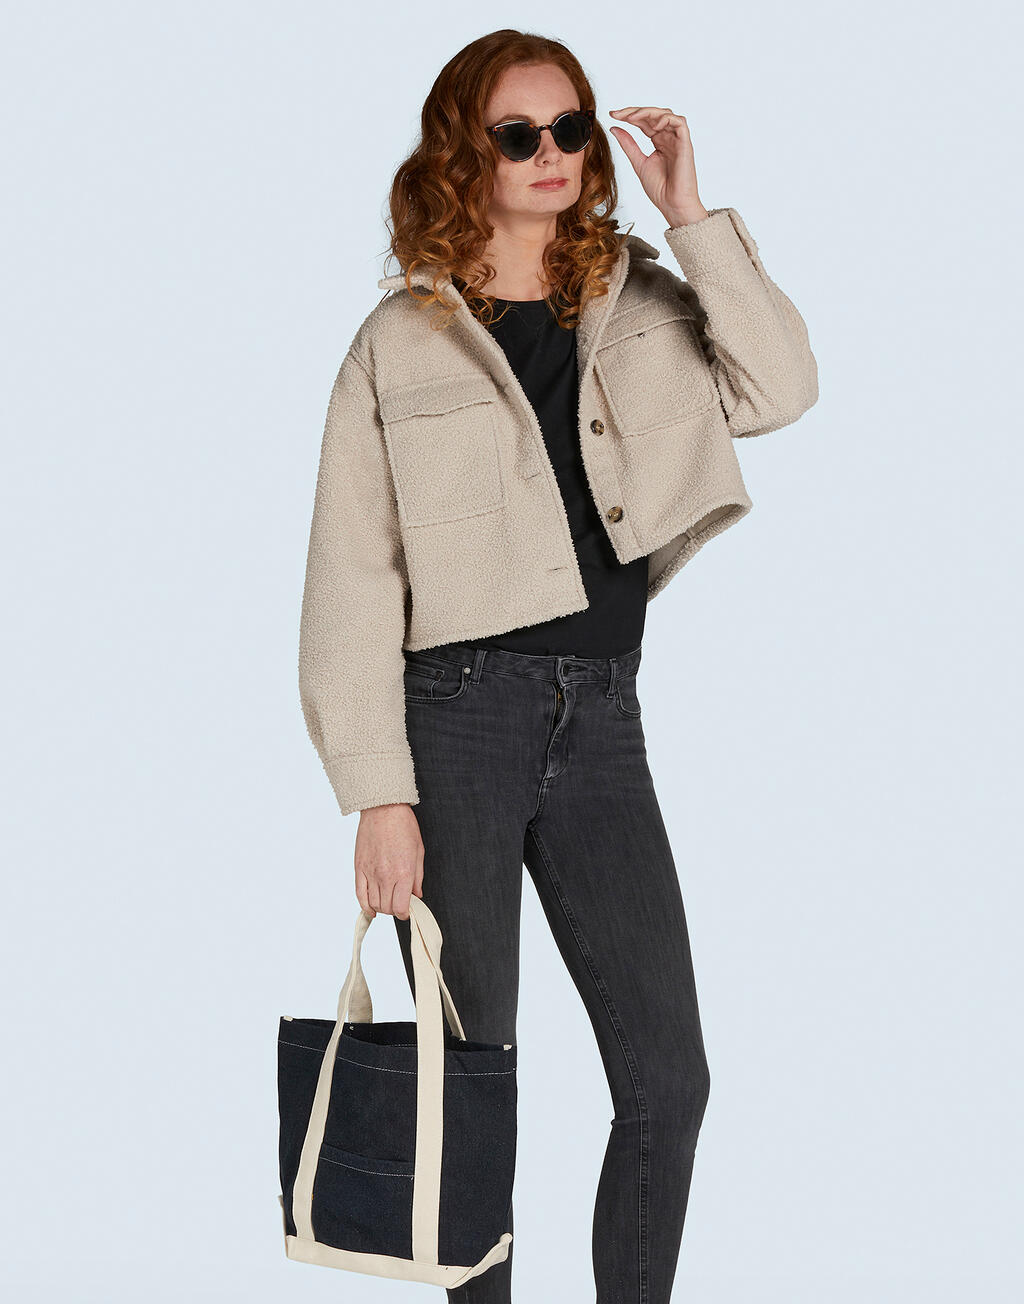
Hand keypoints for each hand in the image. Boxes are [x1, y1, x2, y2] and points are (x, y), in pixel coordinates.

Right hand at [354, 803, 423, 919]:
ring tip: (388, 901)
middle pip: (387, 908)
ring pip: (373, 904)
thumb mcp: (419, 851)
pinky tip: (371, 908)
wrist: (383, 809)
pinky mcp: (359, 868)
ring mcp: (370, 873)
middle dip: (395, 910)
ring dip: (381, 907)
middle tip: (399, 902)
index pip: (401, 907)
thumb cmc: (404, 826)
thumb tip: (417, 895)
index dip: (405, 913)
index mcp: (403, 873)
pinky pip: (359, 894)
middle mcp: (385, 876)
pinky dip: (365, 906)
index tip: (407, 911)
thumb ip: (418, 877)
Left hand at [607, 107, 708, 228]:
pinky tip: (653, 125)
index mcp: (658, 141)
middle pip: (653, 114)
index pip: (644, 121)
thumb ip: (628, 144)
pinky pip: (679, 122)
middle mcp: (668, 137)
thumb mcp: (638, 162)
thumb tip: (614, 128)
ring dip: (648, 112)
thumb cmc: (660, 189)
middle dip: (635, 111)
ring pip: (666, 114)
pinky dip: (665, 119)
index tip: (612, 115)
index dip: (629, 115)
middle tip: (618, 114)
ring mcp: (678, 139)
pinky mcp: (685, 143)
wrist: (672, 204)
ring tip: (632, 118)